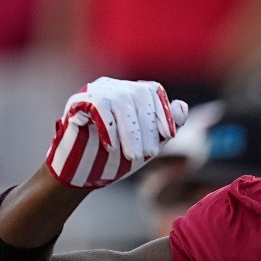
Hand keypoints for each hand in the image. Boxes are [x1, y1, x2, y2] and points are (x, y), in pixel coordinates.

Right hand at [46, 77, 189, 188]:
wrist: (81, 173)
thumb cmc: (116, 157)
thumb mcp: (147, 144)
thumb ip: (166, 127)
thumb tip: (182, 106)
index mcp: (131, 93)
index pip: (153, 91)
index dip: (164, 112)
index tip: (170, 135)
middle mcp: (114, 87)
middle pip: (139, 95)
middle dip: (147, 127)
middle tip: (149, 154)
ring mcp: (95, 91)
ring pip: (121, 101)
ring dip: (131, 132)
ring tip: (133, 155)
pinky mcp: (78, 102)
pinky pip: (98, 106)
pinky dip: (109, 128)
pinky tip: (111, 146)